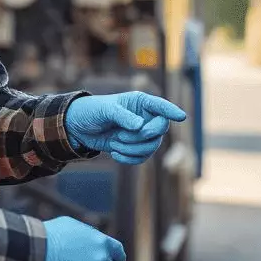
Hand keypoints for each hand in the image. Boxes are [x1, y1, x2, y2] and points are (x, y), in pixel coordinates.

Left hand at [65, 92, 186, 164]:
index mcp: (140, 102)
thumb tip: (140, 126)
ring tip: (114, 142)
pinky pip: (142, 157)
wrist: (79, 128)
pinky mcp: (135, 147)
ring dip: (133, 148)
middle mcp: (145, 117)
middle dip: (143, 136)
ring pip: (152, 146)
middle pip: (160, 129)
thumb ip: (123, 116)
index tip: (181, 117)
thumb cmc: (92, 111)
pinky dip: (129, 158)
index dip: (171, 111)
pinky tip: (114, 153)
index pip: (161, 106)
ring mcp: (141, 133)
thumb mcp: (106, 110)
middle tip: (122, 135)